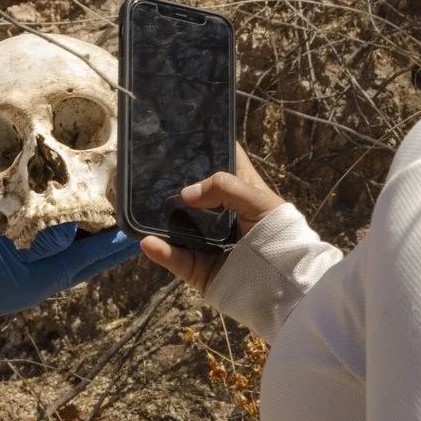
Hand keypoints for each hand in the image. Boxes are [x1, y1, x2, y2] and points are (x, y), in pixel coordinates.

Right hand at [0, 222, 140, 342]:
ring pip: (70, 262)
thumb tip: (75, 229)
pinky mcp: (14, 276)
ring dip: (89, 246)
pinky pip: (49, 260)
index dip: (115, 241)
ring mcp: (30, 282)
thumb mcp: (5, 255)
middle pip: (87, 262)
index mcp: (47, 277)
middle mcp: (45, 282)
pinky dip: (65, 246)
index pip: (91, 256)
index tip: (139, 227)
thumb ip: (42, 242)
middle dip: (109, 248)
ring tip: (106, 230)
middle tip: (133, 231)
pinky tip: (63, 236)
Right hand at [139, 148, 286, 294]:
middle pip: (192, 195)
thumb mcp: (258, 201)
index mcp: (241, 193)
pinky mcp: (200, 270)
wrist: (288, 285)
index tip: (181, 135)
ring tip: (132, 202)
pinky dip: (162, 253)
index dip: (206, 148)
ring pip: (177, 228)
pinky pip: (177, 260)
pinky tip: (148, 242)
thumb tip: (186, 193)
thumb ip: (225, 188)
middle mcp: (221, 216)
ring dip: (155, 218)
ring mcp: (208, 243)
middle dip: (170, 183)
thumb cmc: (280, 236)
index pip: (222, 163)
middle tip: (143, 168)